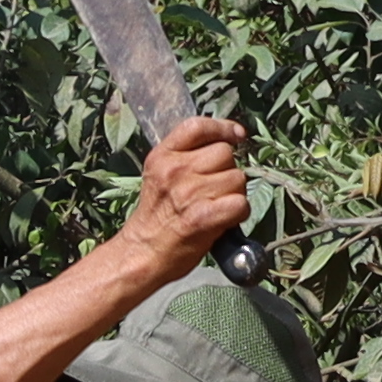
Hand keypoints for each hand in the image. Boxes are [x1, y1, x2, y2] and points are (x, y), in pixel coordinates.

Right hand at [121, 115, 253, 275]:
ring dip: (234, 194)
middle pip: (225, 153)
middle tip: (215, 190)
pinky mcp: (202, 217)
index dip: (223, 128)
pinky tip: (224, 220)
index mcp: (162, 157)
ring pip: (237, 178)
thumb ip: (185, 156)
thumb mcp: (159, 176)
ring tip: (216, 207)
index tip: (237, 136)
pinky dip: (238, 213)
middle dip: (227, 170)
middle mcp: (175, 170)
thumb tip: (227, 141)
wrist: (142, 254)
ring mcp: (188, 193)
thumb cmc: (156, 217)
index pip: (198, 127)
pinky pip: (240, 203)